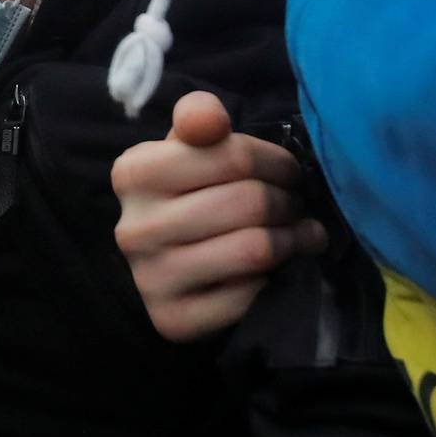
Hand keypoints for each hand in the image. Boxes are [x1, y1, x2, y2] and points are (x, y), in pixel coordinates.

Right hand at [112, 91, 327, 343]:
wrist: (167, 267)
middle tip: (298, 205)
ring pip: (255, 248)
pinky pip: (249, 297)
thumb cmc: (188, 194)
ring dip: (293, 240)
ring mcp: (150, 278)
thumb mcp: (187, 148)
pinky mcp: (172, 320)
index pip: (232, 154)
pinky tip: (277, 270)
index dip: (276, 162)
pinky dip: (273, 281)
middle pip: (249, 202)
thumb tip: (210, 116)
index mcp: (133, 173)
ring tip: (302, 234)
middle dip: (288, 201)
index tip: (288, 171)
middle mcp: (133, 227)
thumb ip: (198, 116)